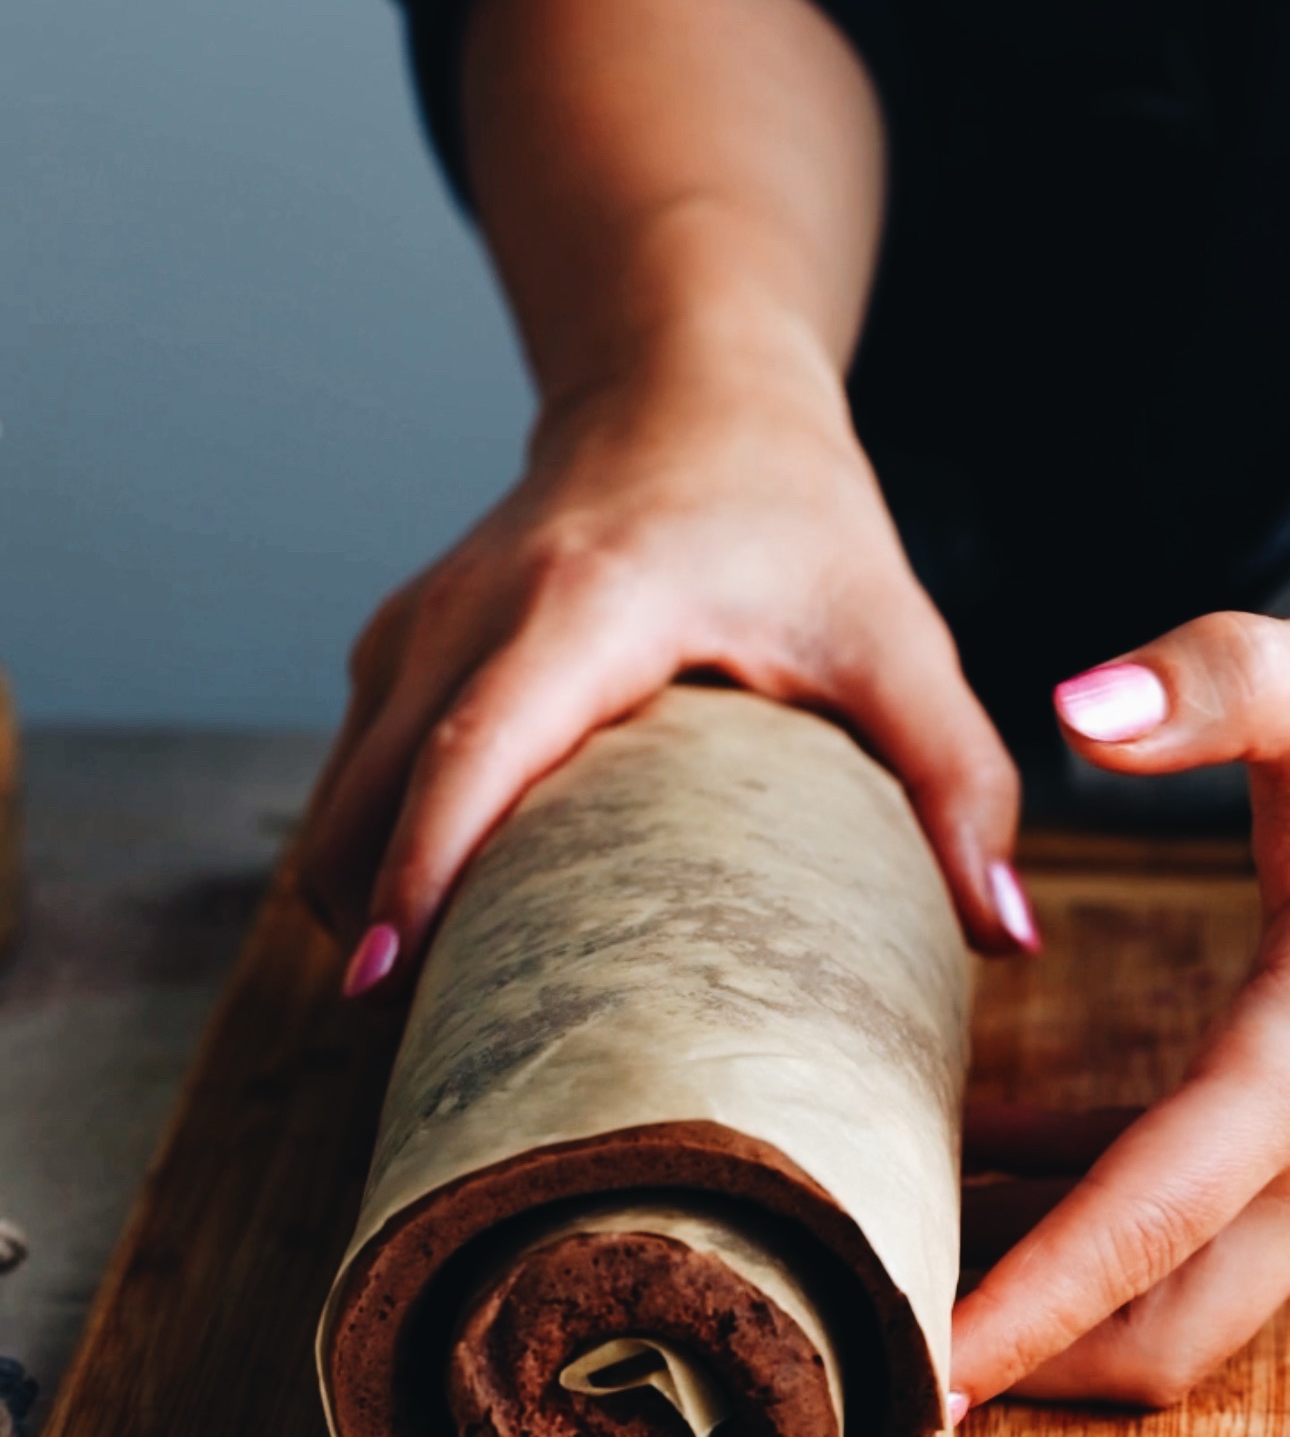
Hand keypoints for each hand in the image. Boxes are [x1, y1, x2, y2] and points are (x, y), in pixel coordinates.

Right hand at [299, 343, 1028, 995]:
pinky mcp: (393, 649)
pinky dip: (371, 856)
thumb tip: (1003, 936)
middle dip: (372, 930)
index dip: (419, 873)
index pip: (469, 751)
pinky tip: (436, 928)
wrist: (681, 384)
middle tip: (426, 1052)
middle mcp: (466, 611)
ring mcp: (411, 627)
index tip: (386, 984)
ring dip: (359, 904)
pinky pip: (352, 776)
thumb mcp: (892, 629)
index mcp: (581, 605)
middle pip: (365, 797)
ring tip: (430, 1012)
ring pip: (338, 795)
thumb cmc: (788, 508)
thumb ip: (958, 776)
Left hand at [952, 612, 1289, 1413]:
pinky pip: (1179, 1223)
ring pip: (1173, 1294)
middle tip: (876, 1336)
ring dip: (1044, 1285)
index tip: (927, 1374)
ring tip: (895, 1239)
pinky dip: (1078, 1211)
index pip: (1148, 1221)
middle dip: (1030, 1349)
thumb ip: (1223, 680)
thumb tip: (1080, 710)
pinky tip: (978, 1147)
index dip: (1032, 1307)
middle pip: (1168, 1321)